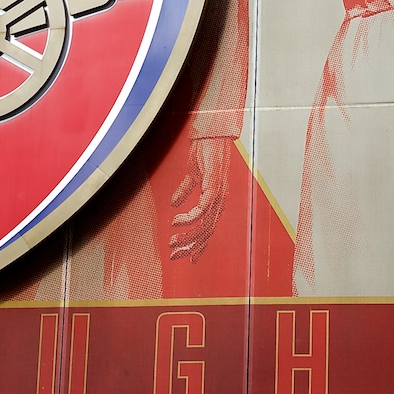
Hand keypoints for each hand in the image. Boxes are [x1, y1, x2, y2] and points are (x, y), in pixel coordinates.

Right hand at [169, 137, 231, 261]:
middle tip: (173, 256)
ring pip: (205, 225)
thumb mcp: (192, 175)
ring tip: (173, 241)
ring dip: (188, 236)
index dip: (198, 246)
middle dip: (190, 247)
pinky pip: (202, 209)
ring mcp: (219, 195)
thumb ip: (185, 190)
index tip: (187, 259)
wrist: (212, 134)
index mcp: (216, 201)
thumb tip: (173, 203)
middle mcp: (220, 202)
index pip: (208, 230)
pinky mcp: (214, 186)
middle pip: (207, 233)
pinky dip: (189, 218)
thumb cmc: (205, 152)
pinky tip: (176, 221)